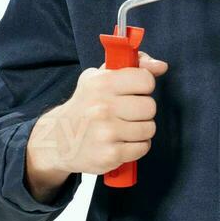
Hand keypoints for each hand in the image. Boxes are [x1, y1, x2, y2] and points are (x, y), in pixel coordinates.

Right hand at [24, 54, 167, 200]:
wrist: (57, 140)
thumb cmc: (85, 105)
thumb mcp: (101, 77)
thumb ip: (134, 66)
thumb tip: (161, 66)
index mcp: (102, 83)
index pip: (146, 80)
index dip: (144, 86)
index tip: (134, 91)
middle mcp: (103, 107)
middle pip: (150, 107)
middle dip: (142, 110)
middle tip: (127, 113)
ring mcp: (106, 132)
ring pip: (149, 128)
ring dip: (140, 129)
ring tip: (124, 128)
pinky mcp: (110, 154)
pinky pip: (142, 147)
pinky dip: (136, 146)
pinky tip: (122, 142)